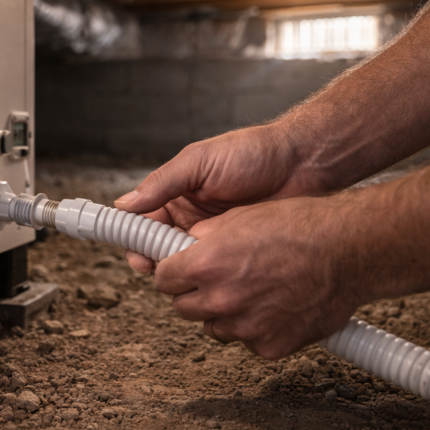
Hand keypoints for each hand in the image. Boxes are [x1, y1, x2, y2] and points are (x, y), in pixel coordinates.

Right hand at [114, 123, 321, 272]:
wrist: (303, 164)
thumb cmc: (253, 152)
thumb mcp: (200, 161)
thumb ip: (163, 182)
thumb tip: (125, 204)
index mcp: (177, 195)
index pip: (145, 222)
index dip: (136, 239)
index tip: (135, 253)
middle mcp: (192, 219)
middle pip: (161, 248)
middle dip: (157, 262)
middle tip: (161, 269)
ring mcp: (215, 238)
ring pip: (187, 264)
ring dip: (183, 271)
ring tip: (189, 271)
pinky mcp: (238, 253)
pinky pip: (217, 270)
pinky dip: (210, 276)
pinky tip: (212, 277)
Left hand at [152, 196, 360, 358]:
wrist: (349, 251)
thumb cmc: (300, 227)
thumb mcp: (240, 217)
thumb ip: (204, 237)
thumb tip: (185, 246)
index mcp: (205, 265)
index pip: (163, 280)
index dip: (174, 272)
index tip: (182, 270)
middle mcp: (220, 300)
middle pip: (183, 308)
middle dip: (195, 293)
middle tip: (219, 279)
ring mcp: (245, 328)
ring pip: (215, 327)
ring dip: (225, 313)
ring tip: (253, 290)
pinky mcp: (269, 346)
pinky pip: (248, 341)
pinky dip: (257, 327)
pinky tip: (276, 305)